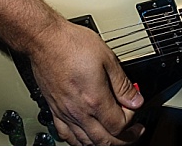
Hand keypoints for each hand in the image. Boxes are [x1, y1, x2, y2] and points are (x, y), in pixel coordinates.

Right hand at [29, 20, 144, 144]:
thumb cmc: (72, 44)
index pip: (119, 125)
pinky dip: (80, 142)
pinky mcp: (54, 111)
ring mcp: (65, 113)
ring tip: (114, 137)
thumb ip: (122, 83)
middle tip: (133, 132)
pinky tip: (86, 137)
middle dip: (123, 139)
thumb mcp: (107, 58)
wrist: (45, 40)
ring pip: (86, 143)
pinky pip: (67, 137)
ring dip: (103, 143)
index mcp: (95, 99)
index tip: (134, 108)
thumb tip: (135, 99)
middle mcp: (79, 111)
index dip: (132, 120)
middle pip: (105, 140)